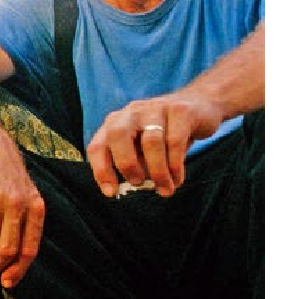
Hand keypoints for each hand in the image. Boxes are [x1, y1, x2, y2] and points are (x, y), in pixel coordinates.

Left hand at [87, 90, 218, 196]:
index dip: (101, 171)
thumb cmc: (164, 134)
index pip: (97, 146)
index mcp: (115, 123)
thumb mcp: (142, 148)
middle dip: (127, 165)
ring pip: (151, 142)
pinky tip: (177, 179)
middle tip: (139, 183)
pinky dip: (175, 166)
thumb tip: (132, 187)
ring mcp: (155, 108)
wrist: (200, 106)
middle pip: (118, 137)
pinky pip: (175, 141)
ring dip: (158, 171)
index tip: (111, 192)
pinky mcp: (180, 110)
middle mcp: (131, 112)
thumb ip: (134, 163)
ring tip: (165, 189)